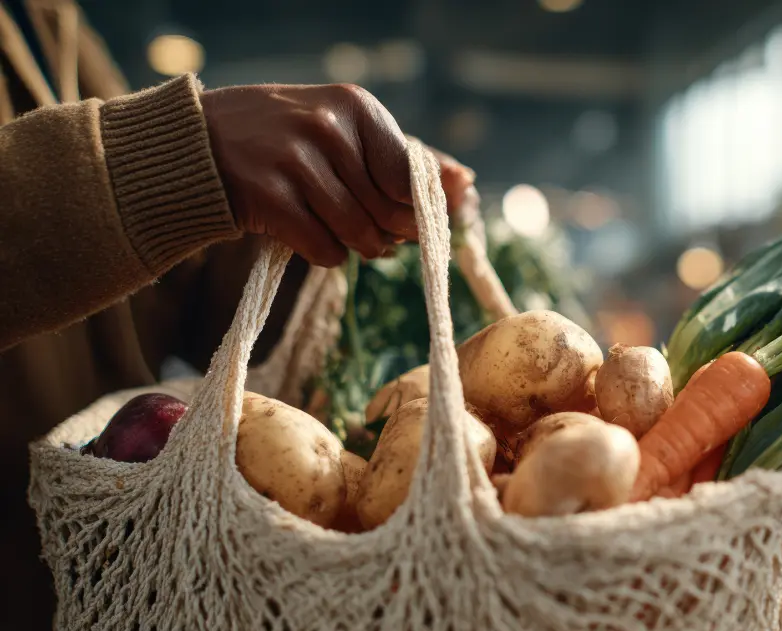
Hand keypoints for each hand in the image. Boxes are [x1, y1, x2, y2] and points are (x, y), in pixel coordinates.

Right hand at [200, 84, 475, 265]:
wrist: (197, 146)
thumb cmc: (285, 141)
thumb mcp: (344, 131)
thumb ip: (405, 158)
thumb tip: (465, 184)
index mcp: (355, 107)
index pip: (410, 177)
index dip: (415, 210)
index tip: (405, 218)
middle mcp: (328, 129)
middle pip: (389, 212)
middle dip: (387, 234)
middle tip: (371, 229)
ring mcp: (296, 163)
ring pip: (359, 235)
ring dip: (356, 247)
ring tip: (339, 230)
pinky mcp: (269, 199)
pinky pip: (324, 249)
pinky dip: (323, 253)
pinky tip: (306, 232)